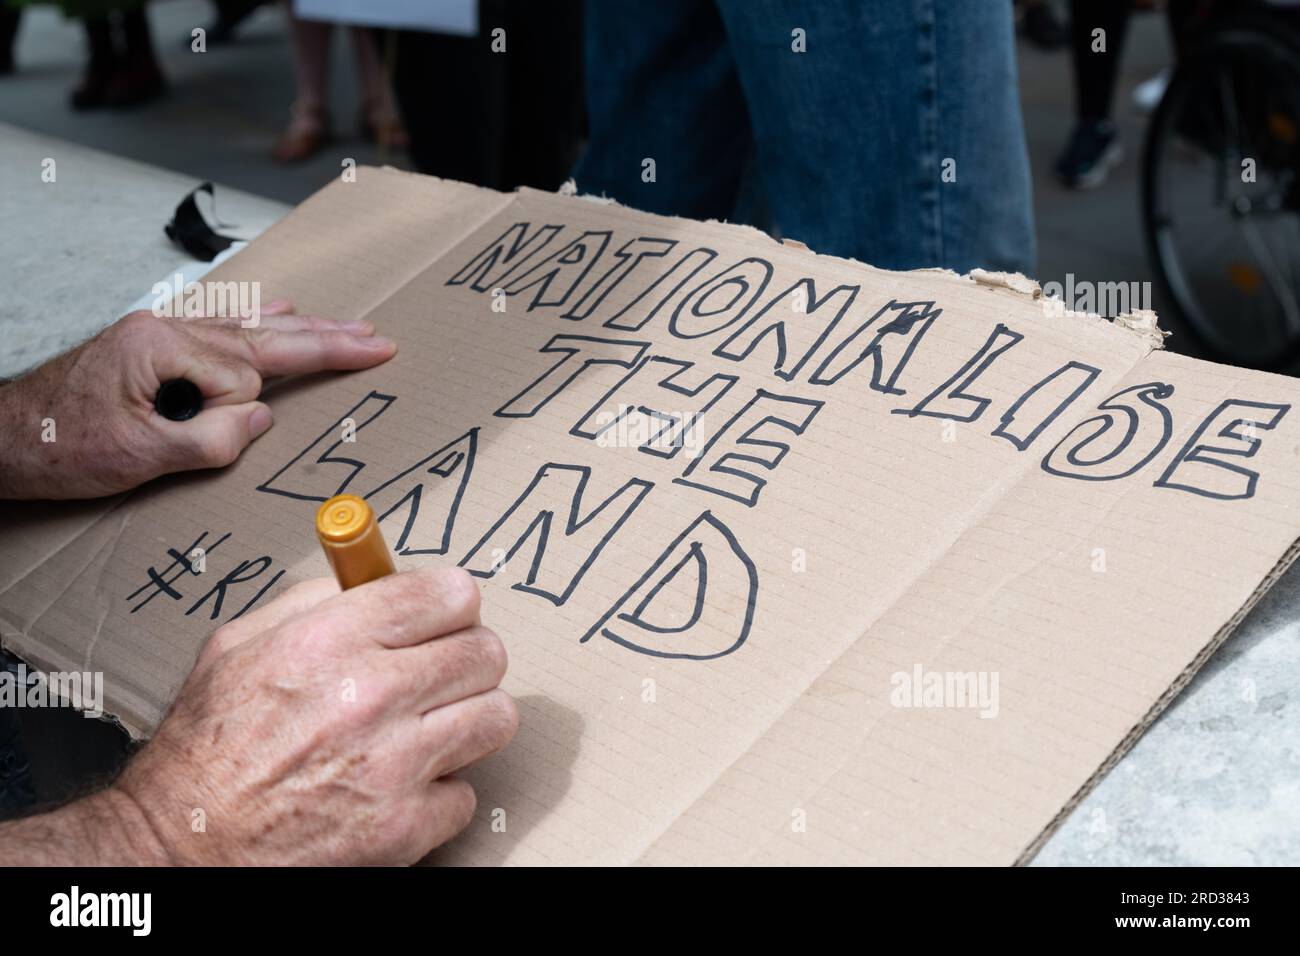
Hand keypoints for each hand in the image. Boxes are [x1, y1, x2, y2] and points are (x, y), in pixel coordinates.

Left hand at [0, 300, 395, 498]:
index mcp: (163, 346)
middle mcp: (166, 328)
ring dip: (303, 332)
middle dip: (326, 340)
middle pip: (265, 334)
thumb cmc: (61, 448)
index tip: (206, 441)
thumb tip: (259, 419)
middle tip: (377, 339)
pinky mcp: (156, 343)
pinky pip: (223, 328)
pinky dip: (260, 323)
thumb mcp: (140, 458)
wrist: (4, 437)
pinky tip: (283, 309)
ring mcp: (162, 331)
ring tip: (350, 328)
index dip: (237, 418)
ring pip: (251, 329)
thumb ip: (210, 440)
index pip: (241, 380)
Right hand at [106, 567, 515, 865]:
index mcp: (331, 639)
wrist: (182, 845)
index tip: (446, 615)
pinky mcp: (404, 827)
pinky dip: (440, 793)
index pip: (451, 593)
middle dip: (468, 658)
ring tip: (433, 727)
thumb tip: (376, 577)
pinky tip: (402, 787)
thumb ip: (315, 601)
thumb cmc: (207, 748)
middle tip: (443, 672)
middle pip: (487, 652)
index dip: (453, 602)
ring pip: (497, 717)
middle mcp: (370, 695)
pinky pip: (468, 793)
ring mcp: (394, 764)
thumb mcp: (239, 643)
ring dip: (470, 721)